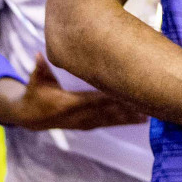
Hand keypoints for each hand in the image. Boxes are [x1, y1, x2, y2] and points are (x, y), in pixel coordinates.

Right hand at [0, 54, 146, 130]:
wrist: (30, 117)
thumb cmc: (35, 94)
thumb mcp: (35, 80)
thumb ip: (40, 68)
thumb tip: (39, 55)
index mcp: (67, 104)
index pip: (92, 99)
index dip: (109, 97)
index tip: (125, 91)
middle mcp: (78, 116)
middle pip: (106, 111)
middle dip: (126, 107)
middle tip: (147, 102)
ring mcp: (84, 122)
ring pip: (111, 120)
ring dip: (130, 117)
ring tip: (150, 113)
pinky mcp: (89, 125)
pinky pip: (110, 123)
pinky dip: (126, 122)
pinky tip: (142, 120)